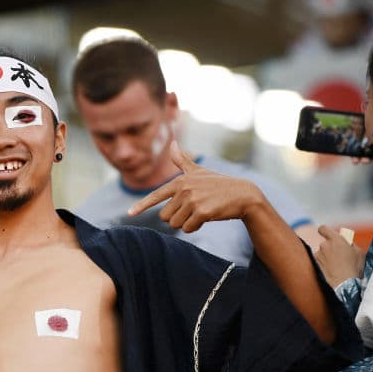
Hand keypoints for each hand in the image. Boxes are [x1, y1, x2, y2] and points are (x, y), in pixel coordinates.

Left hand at [128, 140, 263, 231]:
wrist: (243, 194)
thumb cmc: (218, 183)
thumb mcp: (198, 170)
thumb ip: (182, 160)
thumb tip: (172, 142)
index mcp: (180, 181)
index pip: (156, 195)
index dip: (141, 205)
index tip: (130, 213)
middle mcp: (184, 189)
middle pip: (165, 216)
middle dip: (177, 217)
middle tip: (192, 209)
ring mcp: (193, 200)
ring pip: (175, 224)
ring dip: (186, 223)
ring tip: (200, 212)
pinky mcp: (203, 212)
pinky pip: (188, 228)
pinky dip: (195, 227)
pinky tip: (207, 217)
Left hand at [314, 225, 365, 287]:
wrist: (345, 284)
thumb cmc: (355, 267)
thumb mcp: (359, 252)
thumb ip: (350, 244)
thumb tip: (346, 241)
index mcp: (336, 240)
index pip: (323, 229)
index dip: (324, 231)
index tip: (326, 234)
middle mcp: (324, 245)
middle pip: (325, 243)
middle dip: (330, 248)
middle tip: (339, 256)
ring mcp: (318, 255)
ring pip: (322, 253)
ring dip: (326, 257)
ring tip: (336, 266)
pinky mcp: (316, 265)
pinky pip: (320, 262)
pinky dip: (324, 264)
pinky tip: (331, 270)